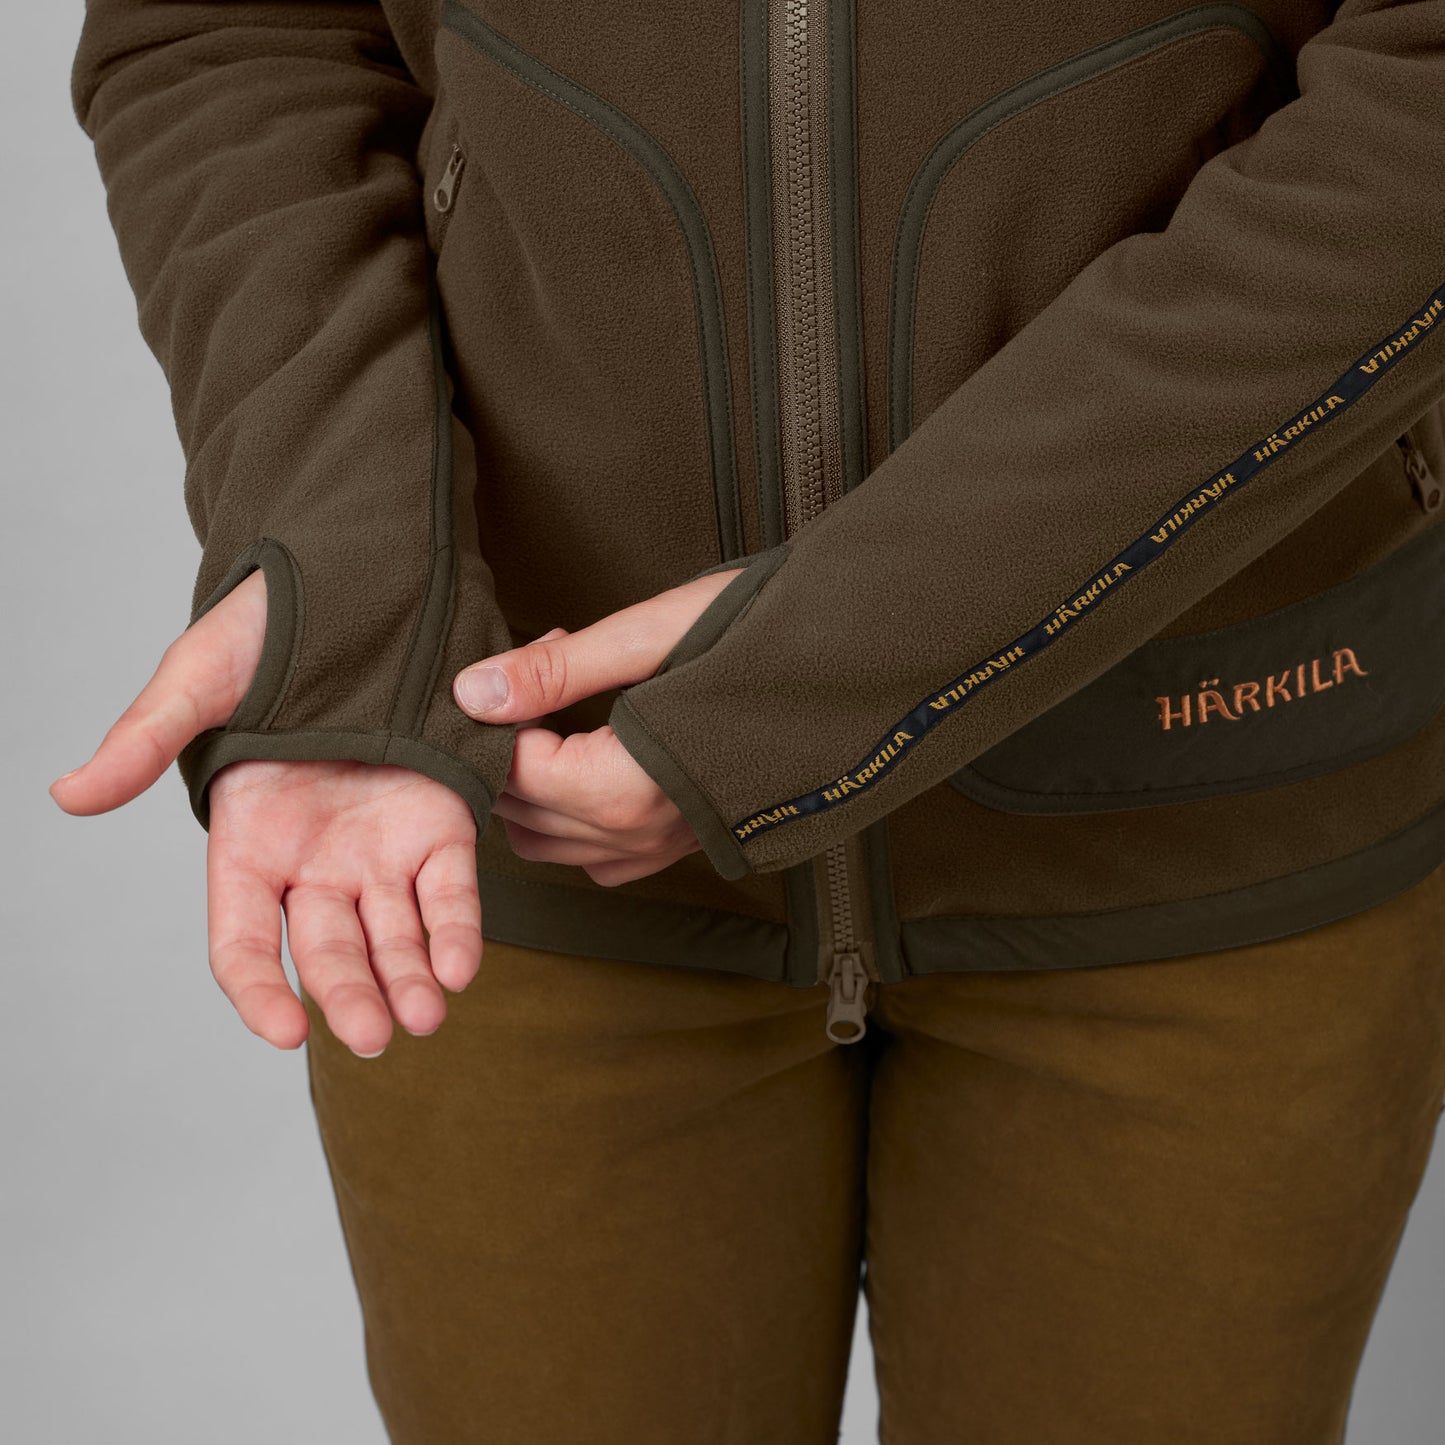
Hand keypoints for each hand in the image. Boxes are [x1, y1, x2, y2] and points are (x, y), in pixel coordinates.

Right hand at [48, 570, 480, 1056]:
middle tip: (378, 1036)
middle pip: (327, 949)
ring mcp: (379, 845)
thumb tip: (68, 797)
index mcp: (249, 841)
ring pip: (392, 933)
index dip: (259, 990)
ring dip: (409, 979)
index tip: (288, 1031)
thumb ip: (146, 742)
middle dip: (350, 996)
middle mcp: (315, 859)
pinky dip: (456, 928)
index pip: (244, 940)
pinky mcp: (440, 822)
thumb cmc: (265, 632)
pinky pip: (449, 888)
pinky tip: (463, 966)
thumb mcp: (197, 682)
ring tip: (428, 1015)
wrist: (355, 589)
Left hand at [453, 568, 744, 884]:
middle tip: (547, 667)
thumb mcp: (653, 636)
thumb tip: (470, 692)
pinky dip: (570, 818)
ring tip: (562, 710)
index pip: (514, 771)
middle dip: (510, 745)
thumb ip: (557, 672)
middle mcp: (644, 833)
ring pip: (550, 845)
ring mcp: (667, 847)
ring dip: (534, 785)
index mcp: (630, 785)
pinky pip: (598, 858)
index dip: (503, 711)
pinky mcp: (686, 843)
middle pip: (522, 813)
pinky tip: (591, 757)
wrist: (859, 664)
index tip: (539, 649)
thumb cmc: (766, 635)